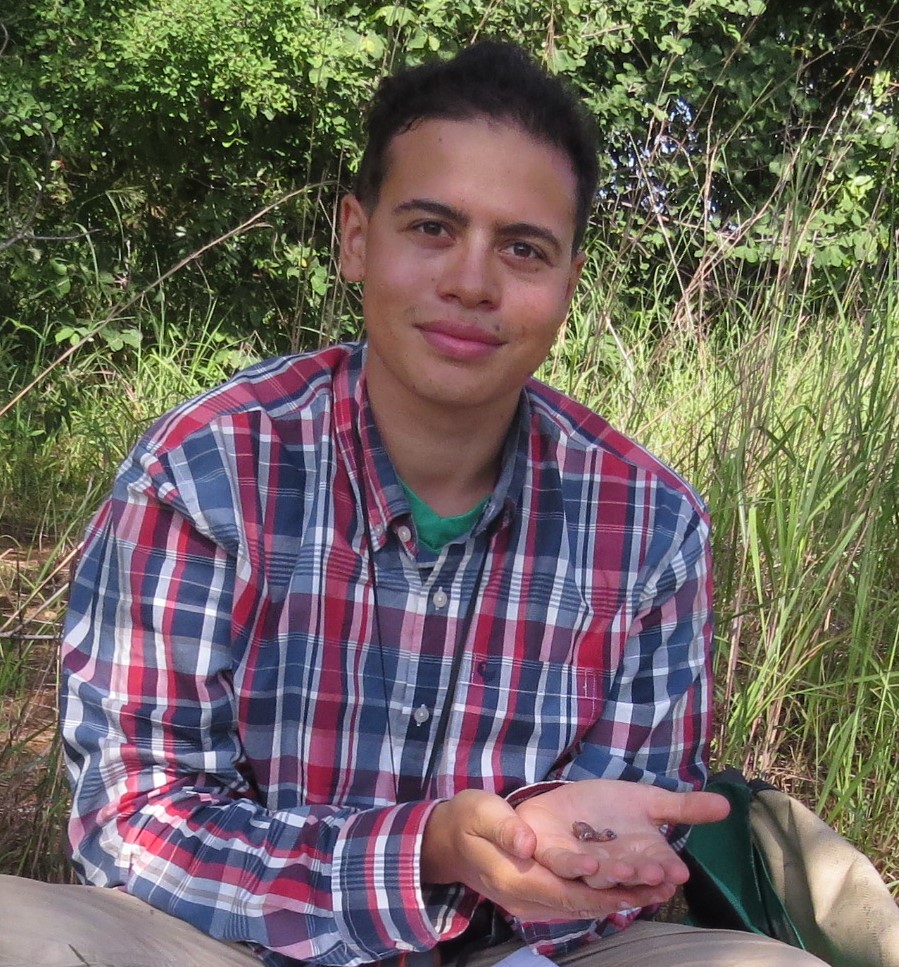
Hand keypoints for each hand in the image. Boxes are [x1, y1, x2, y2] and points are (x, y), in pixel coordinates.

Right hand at [419, 784, 726, 922]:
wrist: (445, 841)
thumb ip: (504, 827)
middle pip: (582, 903)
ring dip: (618, 898)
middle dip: (622, 896)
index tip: (634, 882)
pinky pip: (574, 901)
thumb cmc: (465, 820)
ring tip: (657, 887)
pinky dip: (602, 894)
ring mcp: (531, 903)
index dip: (600, 888)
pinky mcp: (537, 897)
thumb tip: (528, 842)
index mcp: (515, 879)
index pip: (565, 891)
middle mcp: (527, 899)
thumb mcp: (480, 812)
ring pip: (582, 905)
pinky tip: (627, 885)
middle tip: (662, 885)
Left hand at [515, 780, 729, 895]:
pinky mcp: (559, 858)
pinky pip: (565, 866)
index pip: (658, 865)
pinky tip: (586, 863)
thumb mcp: (649, 801)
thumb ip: (684, 807)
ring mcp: (587, 865)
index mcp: (641, 854)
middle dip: (641, 874)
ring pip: (600, 875)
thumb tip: (727, 805)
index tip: (679, 872)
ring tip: (621, 868)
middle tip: (654, 871)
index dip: (667, 870)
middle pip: (631, 873)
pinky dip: (574, 866)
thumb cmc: (610, 807)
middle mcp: (617, 865)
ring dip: (611, 873)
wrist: (565, 805)